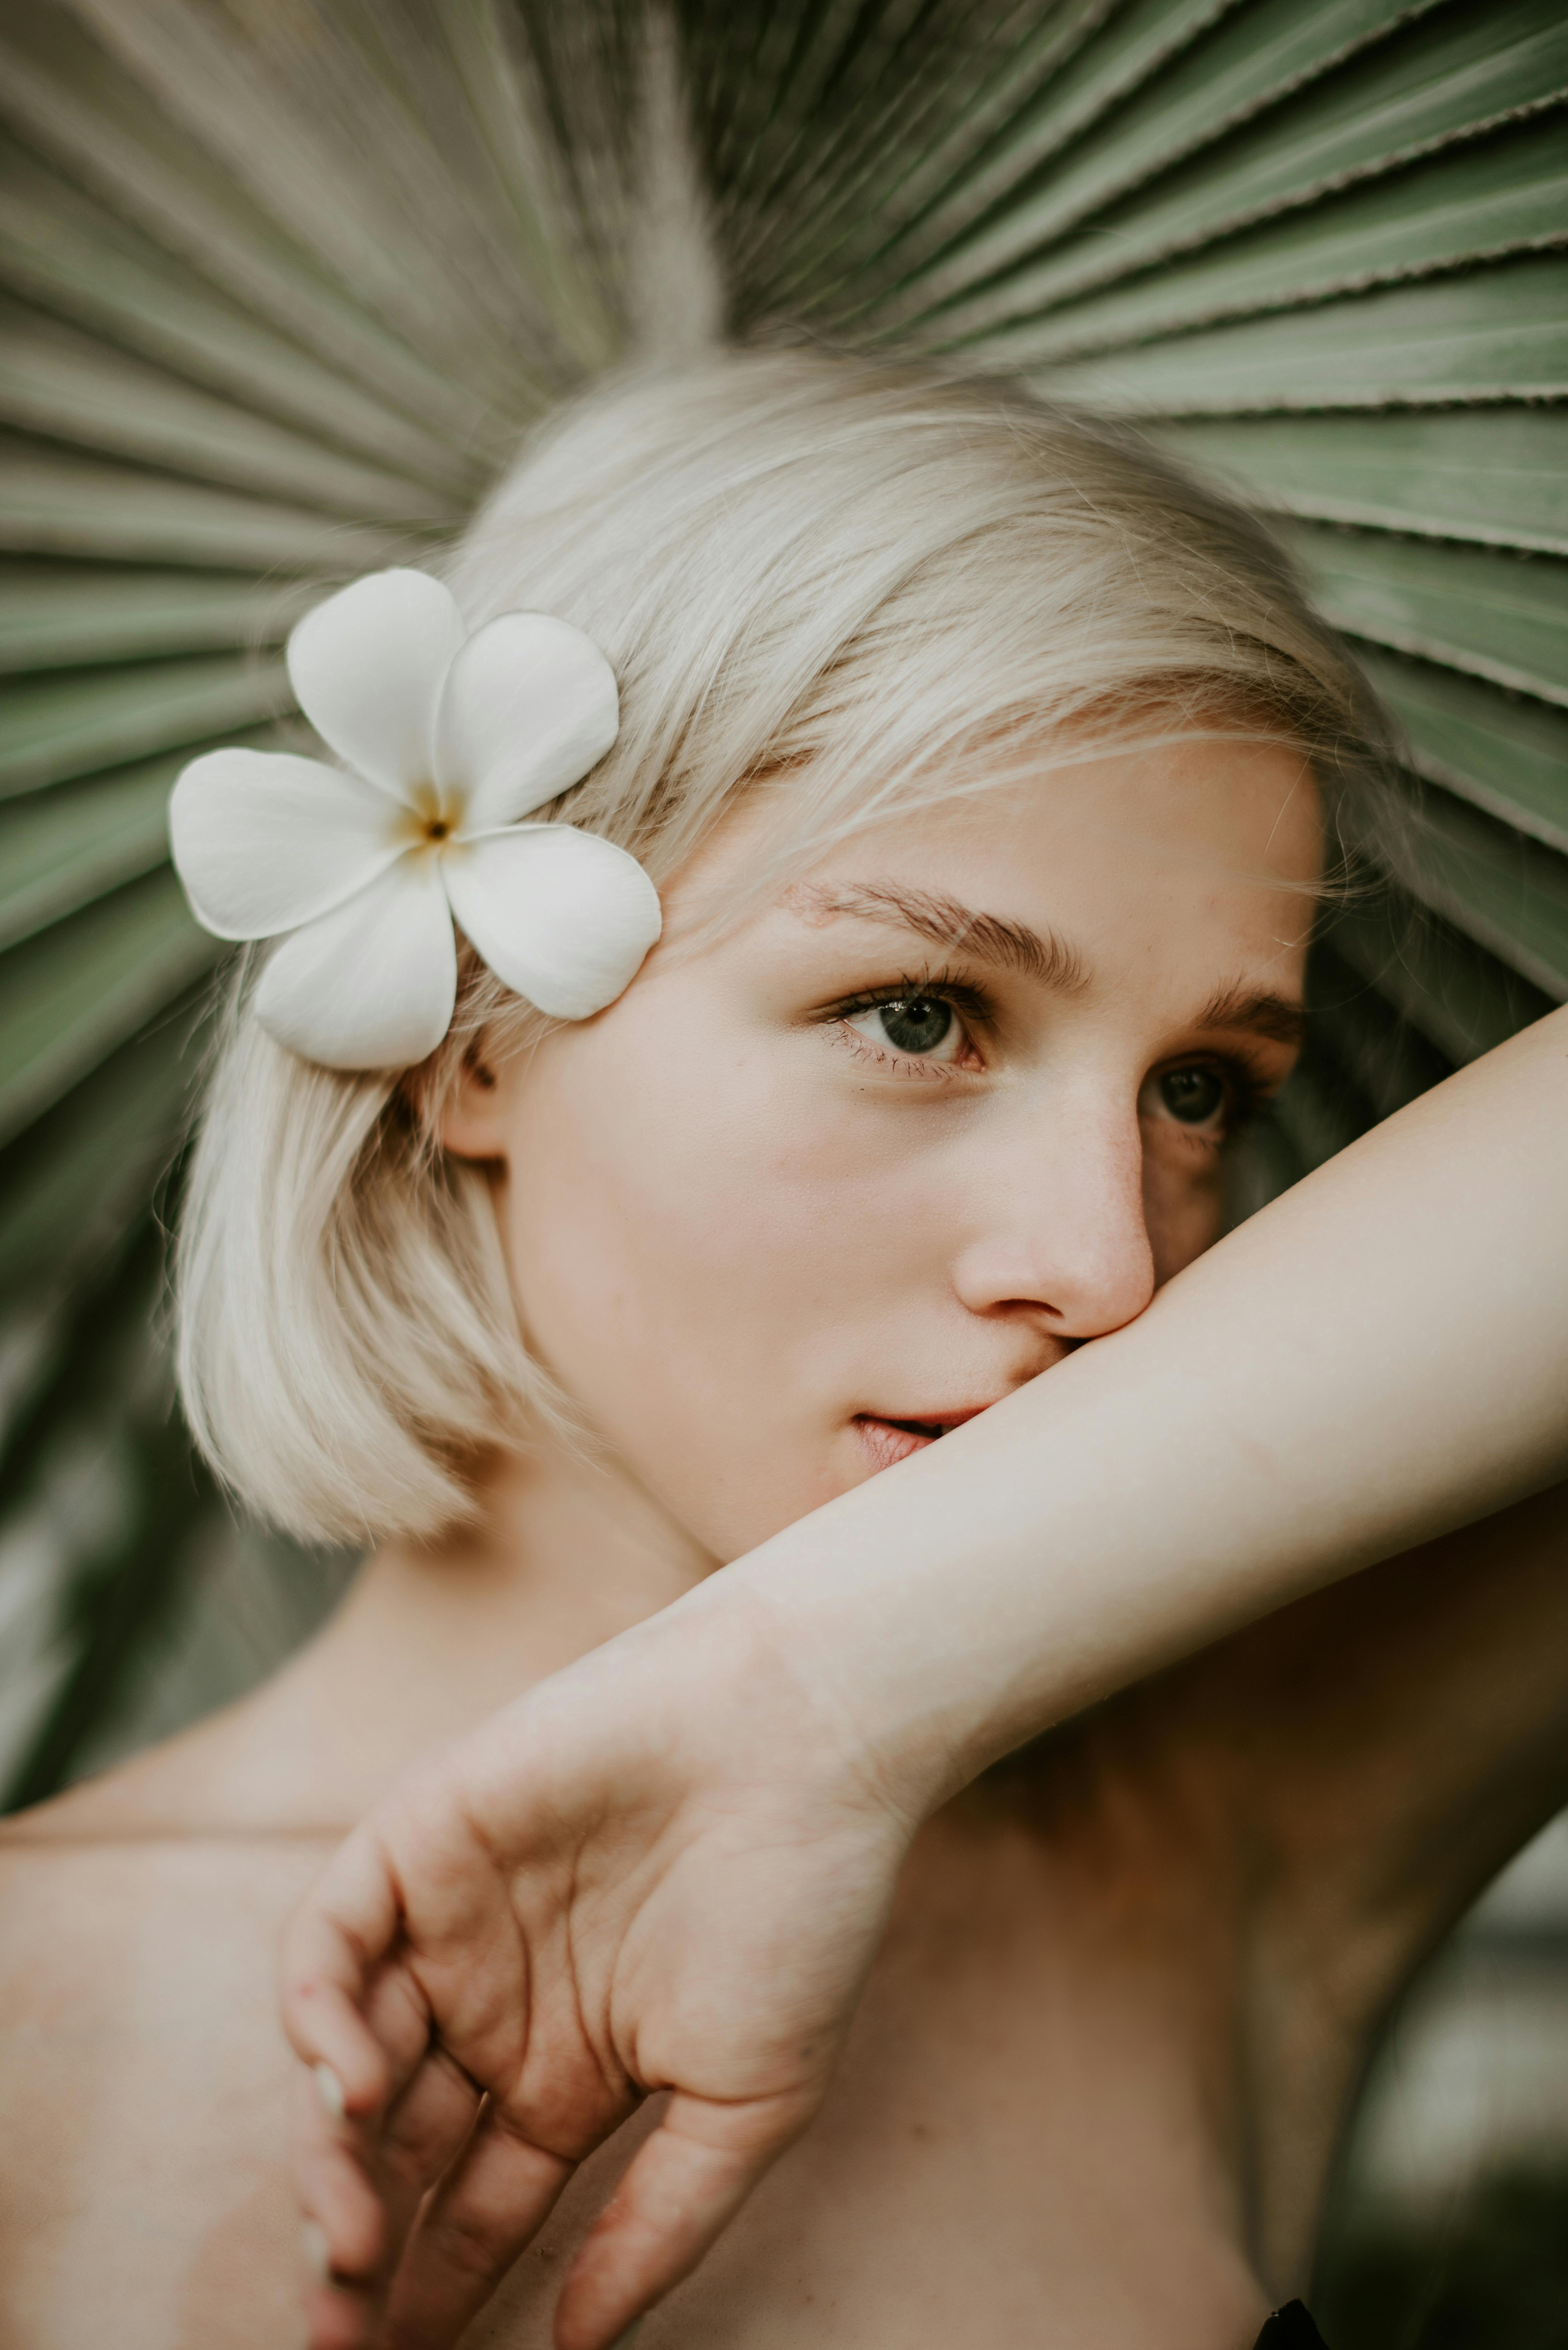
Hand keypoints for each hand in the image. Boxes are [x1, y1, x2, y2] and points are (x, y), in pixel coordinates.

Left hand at [280, 1584, 915, 2349]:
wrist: (803, 1739)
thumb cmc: (800, 1909)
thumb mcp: (747, 2102)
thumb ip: (657, 2224)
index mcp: (566, 2078)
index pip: (467, 2210)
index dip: (423, 2295)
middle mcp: (495, 2010)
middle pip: (391, 2151)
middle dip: (356, 2246)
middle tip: (342, 2325)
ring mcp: (452, 1926)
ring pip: (346, 2058)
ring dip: (329, 2155)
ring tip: (346, 2235)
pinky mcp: (420, 1839)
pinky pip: (329, 1940)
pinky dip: (317, 2015)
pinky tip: (349, 2084)